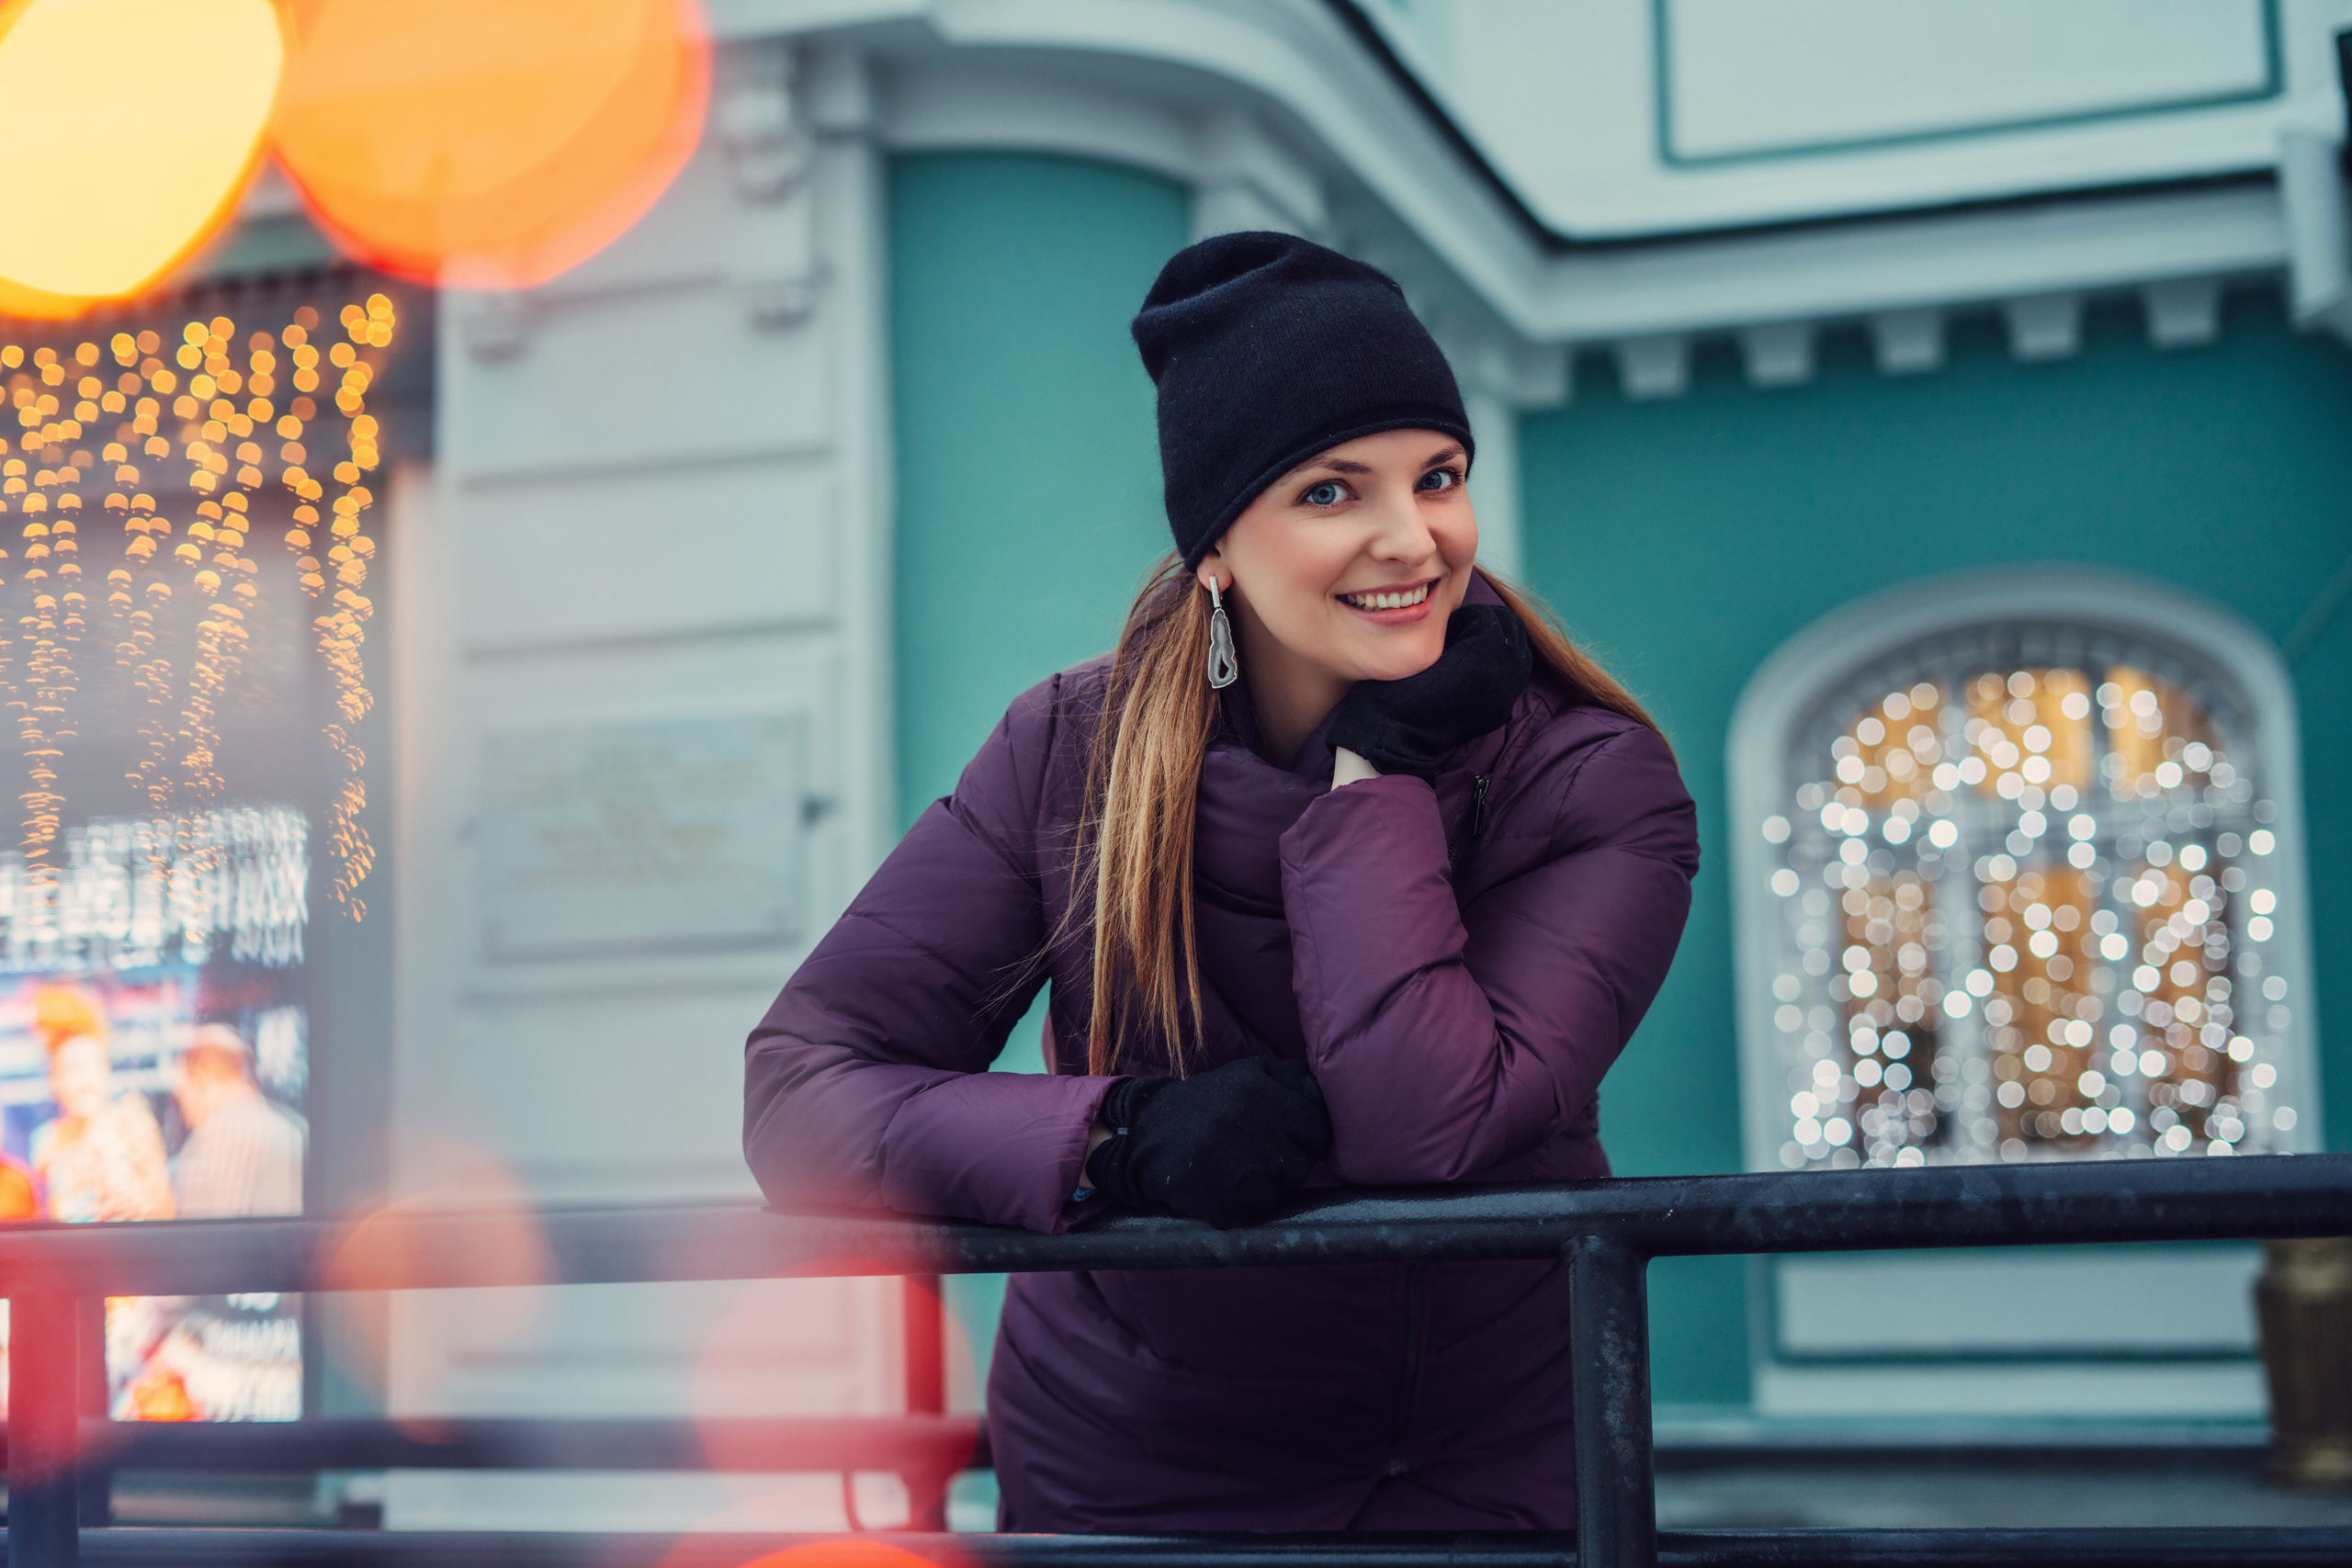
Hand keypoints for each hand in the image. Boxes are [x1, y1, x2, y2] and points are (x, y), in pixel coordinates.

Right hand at [1086, 1058, 1330, 1228]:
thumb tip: (1327, 1092)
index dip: (1305, 1140)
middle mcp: (1250, 1129)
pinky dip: (1235, 1208)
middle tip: (1254, 1156)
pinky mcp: (1218, 1202)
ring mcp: (1234, 1170)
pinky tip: (1217, 1187)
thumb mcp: (1246, 1074)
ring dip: (1259, 1190)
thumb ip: (1292, 1077)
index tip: (1284, 1140)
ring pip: (1275, 1196)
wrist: (1145, 1133)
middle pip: (1299, 1168)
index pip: (1317, 1132)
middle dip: (1282, 1167)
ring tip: (1232, 1170)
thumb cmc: (1206, 1103)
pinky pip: (1247, 1216)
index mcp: (1260, 1094)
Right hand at [1328, 604, 1530, 781]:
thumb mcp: (1426, 644)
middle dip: (1490, 626)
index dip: (1468, 616)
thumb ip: (1454, 627)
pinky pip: (1513, 677)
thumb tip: (1469, 620)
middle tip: (1463, 634)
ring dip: (1499, 645)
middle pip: (1513, 629)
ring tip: (1470, 651)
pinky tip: (1473, 673)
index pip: (1490, 616)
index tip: (1448, 627)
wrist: (1395, 731)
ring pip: (1519, 652)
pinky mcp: (1499, 711)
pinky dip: (1499, 668)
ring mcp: (1504, 696)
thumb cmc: (1398, 683)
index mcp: (1484, 653)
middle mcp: (1503, 674)